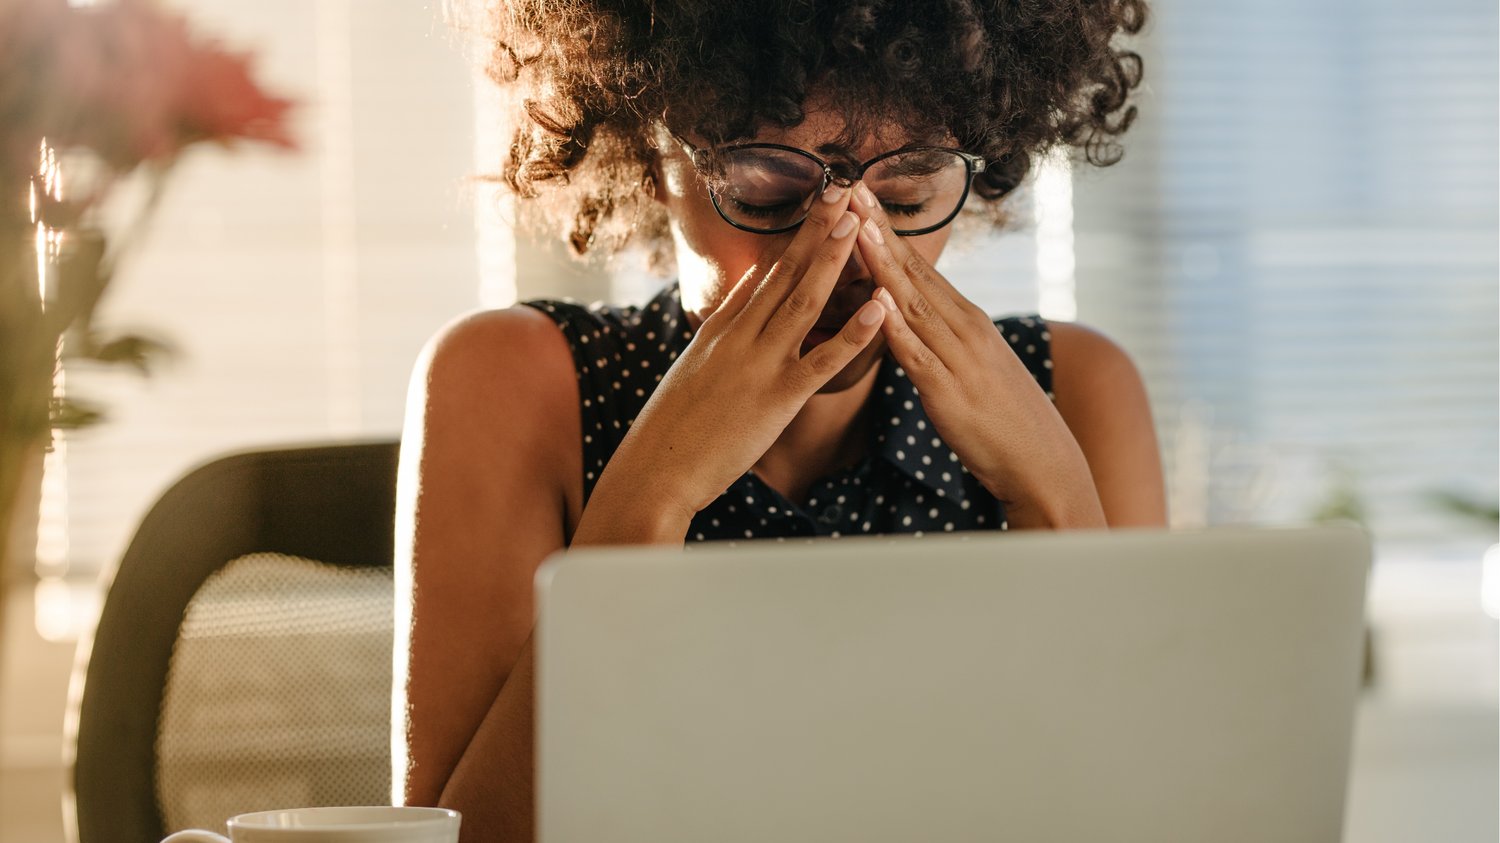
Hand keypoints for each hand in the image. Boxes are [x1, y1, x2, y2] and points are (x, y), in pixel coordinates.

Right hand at [582, 183, 885, 536]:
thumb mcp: (694, 368)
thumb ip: (722, 329)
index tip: (819, 203)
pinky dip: (854, 332)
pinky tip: (880, 308)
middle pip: (785, 272)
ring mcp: (759, 364)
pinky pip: (824, 360)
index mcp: (721, 329)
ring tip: (858, 223)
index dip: (795, 237)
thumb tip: (745, 292)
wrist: (655, 469)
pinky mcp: (778, 398)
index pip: (765, 273)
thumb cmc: (673, 429)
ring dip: (833, 260)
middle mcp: (740, 336)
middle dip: (816, 229)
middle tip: (843, 189)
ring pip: (804, 302)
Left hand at [847, 182, 1104, 527]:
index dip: (886, 230)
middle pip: (914, 272)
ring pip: (913, 303)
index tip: (860, 195)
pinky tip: (876, 304)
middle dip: (878, 230)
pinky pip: (917, 355)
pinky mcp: (949, 393)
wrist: (1043, 463)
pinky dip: (896, 328)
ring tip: (856, 228)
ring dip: (882, 264)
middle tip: (848, 187)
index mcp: (967, 320)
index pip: (920, 266)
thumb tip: (911, 316)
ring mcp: (959, 358)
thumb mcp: (973, 365)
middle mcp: (964, 329)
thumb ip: (942, 338)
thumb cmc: (1003, 419)